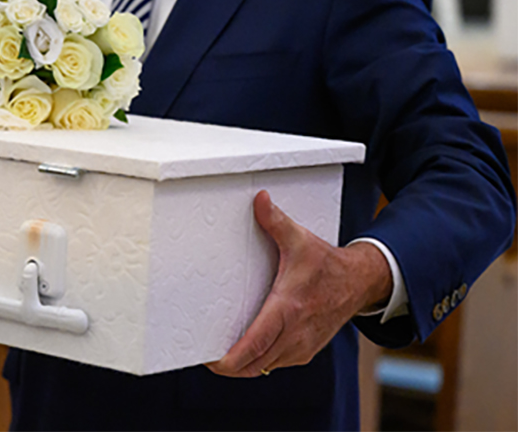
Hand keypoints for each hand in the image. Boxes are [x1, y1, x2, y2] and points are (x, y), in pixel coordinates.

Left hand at [206, 191, 391, 377]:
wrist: (360, 283)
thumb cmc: (327, 264)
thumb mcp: (300, 239)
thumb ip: (275, 221)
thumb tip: (259, 199)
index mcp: (288, 309)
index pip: (254, 345)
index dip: (229, 359)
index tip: (211, 360)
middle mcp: (295, 334)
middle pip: (254, 364)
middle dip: (228, 365)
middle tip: (205, 356)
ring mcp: (301, 346)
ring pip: (264, 367)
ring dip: (243, 364)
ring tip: (220, 353)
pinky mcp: (305, 351)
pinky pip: (275, 364)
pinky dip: (258, 361)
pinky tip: (245, 350)